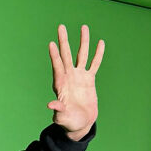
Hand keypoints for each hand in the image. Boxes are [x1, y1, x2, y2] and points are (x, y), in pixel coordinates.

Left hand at [47, 24, 104, 140]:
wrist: (80, 123)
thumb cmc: (69, 122)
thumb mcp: (62, 117)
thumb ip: (58, 110)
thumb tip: (50, 104)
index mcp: (60, 85)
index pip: (57, 67)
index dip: (55, 56)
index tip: (51, 43)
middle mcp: (69, 77)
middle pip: (66, 55)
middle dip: (64, 41)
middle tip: (61, 26)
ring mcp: (79, 77)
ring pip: (82, 55)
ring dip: (83, 42)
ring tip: (84, 27)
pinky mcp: (89, 79)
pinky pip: (95, 64)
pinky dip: (98, 54)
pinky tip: (100, 43)